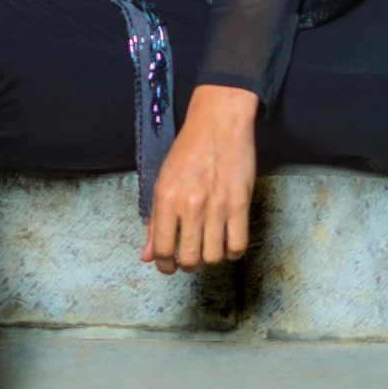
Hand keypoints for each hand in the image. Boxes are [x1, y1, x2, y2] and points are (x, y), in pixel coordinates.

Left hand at [142, 85, 257, 273]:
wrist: (219, 123)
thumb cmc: (189, 149)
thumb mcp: (163, 181)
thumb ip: (155, 221)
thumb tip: (147, 256)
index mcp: (166, 198)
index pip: (161, 249)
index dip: (164, 264)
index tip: (168, 265)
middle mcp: (190, 205)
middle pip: (189, 259)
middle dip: (187, 265)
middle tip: (189, 258)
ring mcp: (217, 206)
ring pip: (213, 257)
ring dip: (210, 259)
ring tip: (208, 247)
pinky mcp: (240, 204)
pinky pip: (238, 245)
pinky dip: (232, 252)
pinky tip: (227, 242)